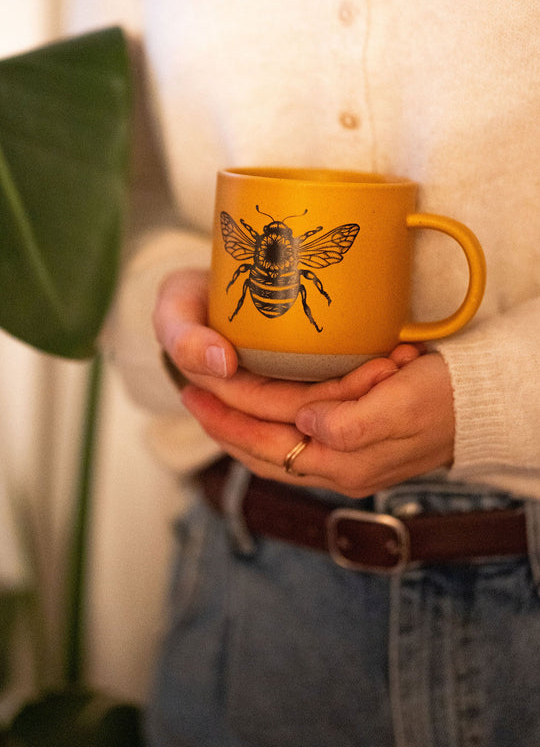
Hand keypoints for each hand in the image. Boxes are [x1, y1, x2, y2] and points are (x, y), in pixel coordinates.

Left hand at [153, 268, 453, 496]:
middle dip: (222, 424)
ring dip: (237, 431)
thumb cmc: (445, 398)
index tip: (196, 387)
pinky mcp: (350, 448)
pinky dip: (263, 433)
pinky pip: (293, 447)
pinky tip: (253, 420)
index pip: (268, 439)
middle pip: (263, 452)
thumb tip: (307, 425)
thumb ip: (355, 422)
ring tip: (207, 407)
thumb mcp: (405, 406)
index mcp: (345, 460)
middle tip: (187, 395)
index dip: (229, 414)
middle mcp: (338, 468)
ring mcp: (343, 462)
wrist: (480, 406)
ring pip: (274, 453)